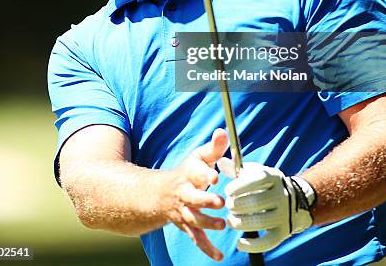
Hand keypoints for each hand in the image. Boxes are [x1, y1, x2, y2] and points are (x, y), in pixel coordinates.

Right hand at [164, 128, 228, 261]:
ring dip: (207, 223)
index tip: (214, 176)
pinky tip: (219, 257)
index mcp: (189, 174)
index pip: (195, 172)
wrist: (162, 195)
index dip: (204, 173)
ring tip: (222, 224)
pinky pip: (196, 238)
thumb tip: (224, 131)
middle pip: (193, 197)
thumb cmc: (188, 172)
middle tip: (220, 202)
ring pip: (193, 219)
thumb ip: (214, 147)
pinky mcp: (187, 226)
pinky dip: (207, 248)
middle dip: (205, 200)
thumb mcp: (199, 157)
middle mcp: (184, 194)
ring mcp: (184, 211)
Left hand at [218, 158, 314, 253]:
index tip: (228, 191)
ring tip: (231, 220)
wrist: (295, 200)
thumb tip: (220, 162)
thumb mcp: (254, 173)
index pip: (257, 179)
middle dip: (237, 205)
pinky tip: (239, 243)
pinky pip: (268, 242)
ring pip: (260, 222)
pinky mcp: (283, 232)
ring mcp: (284, 214)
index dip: (240, 186)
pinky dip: (252, 245)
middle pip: (256, 202)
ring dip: (240, 223)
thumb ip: (236, 169)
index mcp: (273, 177)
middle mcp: (281, 195)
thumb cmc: (265, 185)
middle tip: (228, 205)